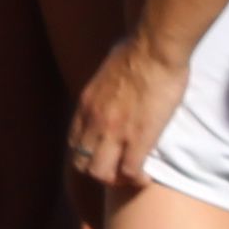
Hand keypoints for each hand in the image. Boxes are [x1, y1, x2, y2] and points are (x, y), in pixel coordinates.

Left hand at [68, 37, 192, 192]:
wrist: (154, 48)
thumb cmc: (137, 49)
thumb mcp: (107, 67)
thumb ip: (106, 81)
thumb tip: (115, 73)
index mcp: (86, 106)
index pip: (75, 142)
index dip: (88, 153)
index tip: (105, 154)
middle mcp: (94, 122)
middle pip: (82, 164)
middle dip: (98, 171)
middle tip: (118, 170)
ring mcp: (114, 132)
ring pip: (101, 174)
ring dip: (116, 180)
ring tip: (132, 177)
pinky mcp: (138, 138)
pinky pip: (130, 171)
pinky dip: (137, 179)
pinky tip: (147, 177)